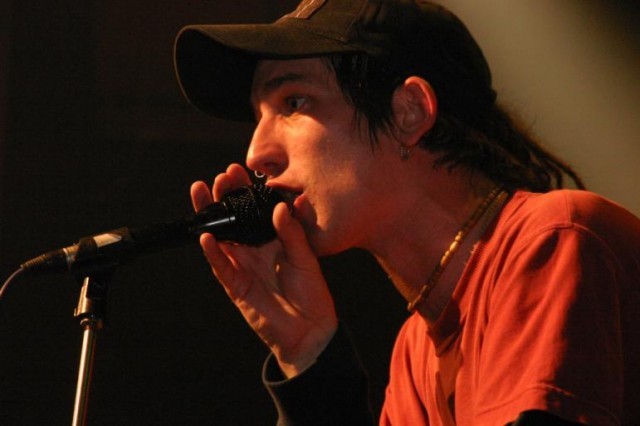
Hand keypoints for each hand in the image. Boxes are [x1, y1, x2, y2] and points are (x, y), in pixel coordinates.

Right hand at [191, 164, 337, 376]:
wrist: (309, 329)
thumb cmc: (311, 292)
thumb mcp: (306, 257)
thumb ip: (294, 232)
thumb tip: (283, 205)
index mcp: (272, 238)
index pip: (253, 209)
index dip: (243, 190)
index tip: (238, 170)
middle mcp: (254, 248)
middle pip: (232, 218)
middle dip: (224, 196)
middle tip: (220, 178)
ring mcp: (243, 266)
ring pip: (220, 237)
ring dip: (210, 217)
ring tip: (202, 194)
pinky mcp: (236, 285)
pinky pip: (221, 266)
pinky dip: (213, 253)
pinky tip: (206, 236)